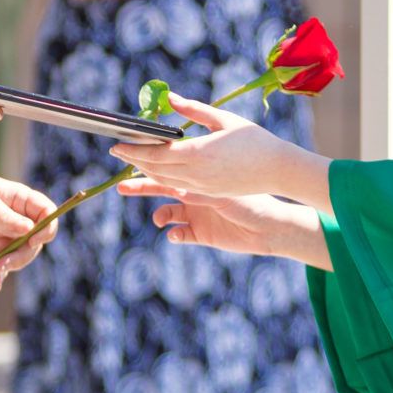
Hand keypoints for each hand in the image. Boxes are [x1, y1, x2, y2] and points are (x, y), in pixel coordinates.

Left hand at [0, 169, 59, 287]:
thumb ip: (4, 217)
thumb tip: (29, 229)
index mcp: (20, 200)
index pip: (46, 213)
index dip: (46, 228)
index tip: (33, 240)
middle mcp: (17, 219)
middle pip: (35, 242)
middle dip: (21, 256)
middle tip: (2, 264)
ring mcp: (6, 236)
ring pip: (18, 257)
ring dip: (6, 270)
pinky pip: (2, 266)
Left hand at [108, 95, 315, 201]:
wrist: (279, 170)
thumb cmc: (254, 140)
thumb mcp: (223, 119)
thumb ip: (193, 110)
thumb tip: (169, 98)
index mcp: (199, 153)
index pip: (156, 154)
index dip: (134, 150)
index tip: (117, 145)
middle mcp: (196, 174)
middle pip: (156, 169)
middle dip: (135, 160)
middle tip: (118, 151)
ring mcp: (202, 187)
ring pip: (166, 180)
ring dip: (147, 170)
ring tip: (134, 160)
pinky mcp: (209, 194)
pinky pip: (178, 187)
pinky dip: (164, 179)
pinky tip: (158, 172)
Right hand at [121, 183, 324, 265]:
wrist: (271, 223)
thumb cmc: (254, 193)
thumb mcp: (226, 179)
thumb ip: (202, 173)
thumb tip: (181, 164)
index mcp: (198, 175)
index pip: (169, 166)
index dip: (150, 163)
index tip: (133, 157)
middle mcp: (193, 194)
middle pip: (160, 188)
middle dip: (140, 187)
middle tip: (122, 187)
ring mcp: (196, 214)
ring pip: (167, 213)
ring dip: (159, 215)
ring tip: (159, 219)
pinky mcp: (201, 233)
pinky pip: (181, 234)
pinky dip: (175, 234)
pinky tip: (174, 234)